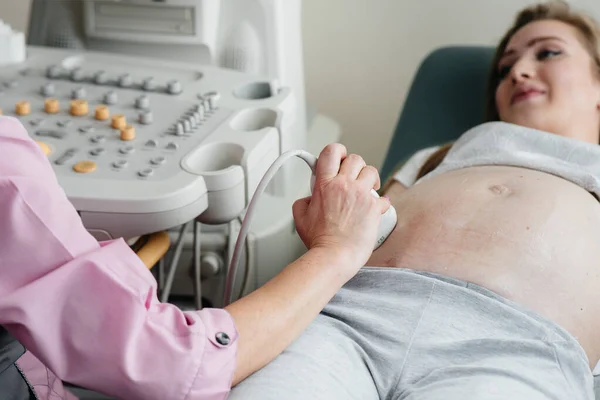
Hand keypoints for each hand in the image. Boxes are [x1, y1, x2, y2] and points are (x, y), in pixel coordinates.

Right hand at [292, 143, 390, 271]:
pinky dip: (380, 202)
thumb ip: (303, 200)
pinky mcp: (374, 208)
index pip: (331, 151)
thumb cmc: (319, 241)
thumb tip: (310, 197)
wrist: (335, 256)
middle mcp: (344, 186)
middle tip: (352, 177)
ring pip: (372, 172)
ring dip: (369, 179)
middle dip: (354, 166)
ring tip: (366, 189)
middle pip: (355, 159)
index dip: (337, 151)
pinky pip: (383, 197)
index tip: (339, 158)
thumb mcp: (300, 217)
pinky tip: (375, 208)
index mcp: (325, 185)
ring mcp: (360, 195)